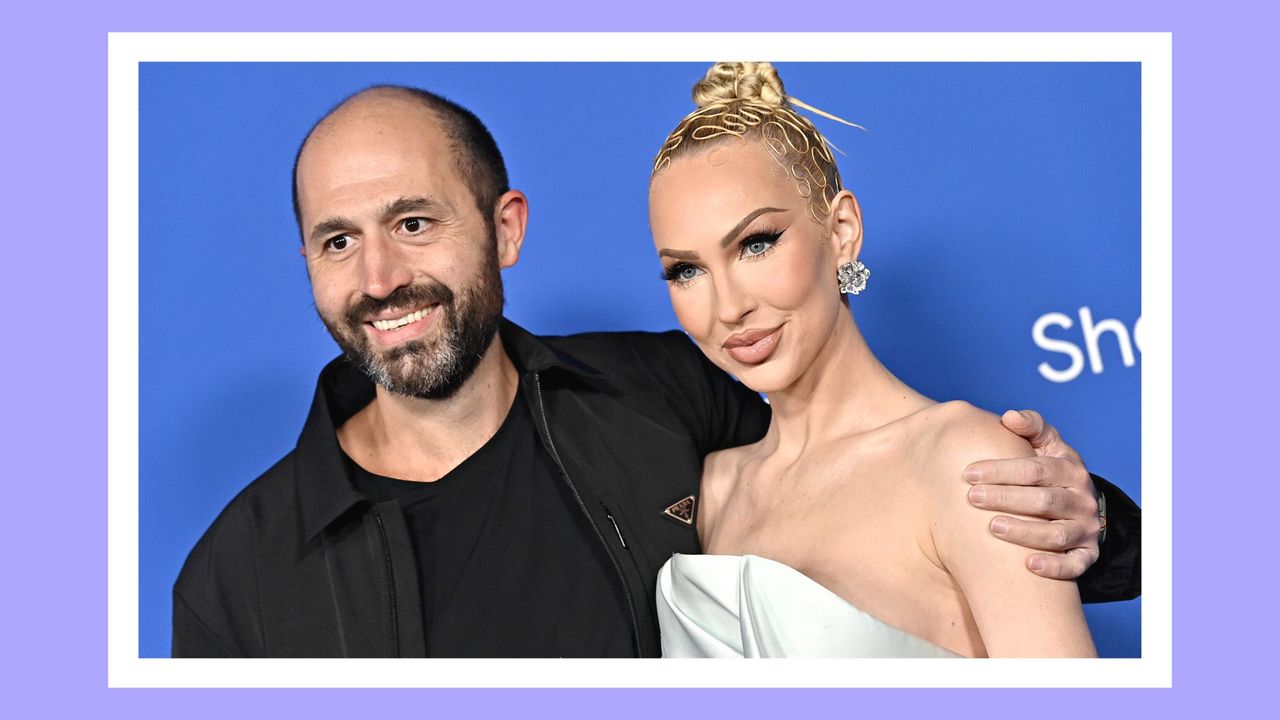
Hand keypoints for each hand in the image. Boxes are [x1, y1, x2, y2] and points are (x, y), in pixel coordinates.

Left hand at [963, 409, 1102, 580]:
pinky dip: (1055, 566)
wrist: (1080, 503)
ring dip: (1024, 532)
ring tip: (993, 527)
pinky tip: (1029, 566)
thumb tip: (1010, 417)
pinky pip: (1075, 565)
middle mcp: (1082, 499)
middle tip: (972, 498)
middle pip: (1044, 501)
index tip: (968, 474)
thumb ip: (1031, 427)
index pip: (1034, 469)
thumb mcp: (1047, 444)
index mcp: (1070, 468)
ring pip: (1057, 534)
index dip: (1000, 470)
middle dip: (1005, 499)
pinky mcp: (1087, 554)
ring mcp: (1086, 528)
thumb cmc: (1051, 470)